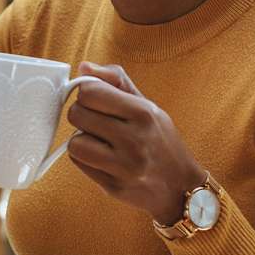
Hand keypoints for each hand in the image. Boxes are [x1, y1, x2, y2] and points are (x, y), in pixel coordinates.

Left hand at [66, 62, 208, 226]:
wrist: (180, 186)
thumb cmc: (161, 141)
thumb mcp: (148, 106)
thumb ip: (116, 82)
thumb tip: (84, 67)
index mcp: (143, 113)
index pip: (89, 92)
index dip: (86, 93)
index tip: (95, 99)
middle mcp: (134, 140)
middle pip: (77, 114)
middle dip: (82, 114)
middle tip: (97, 121)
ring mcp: (124, 167)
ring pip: (74, 143)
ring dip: (81, 140)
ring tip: (99, 141)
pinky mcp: (113, 187)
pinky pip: (79, 163)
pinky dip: (85, 158)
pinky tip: (102, 157)